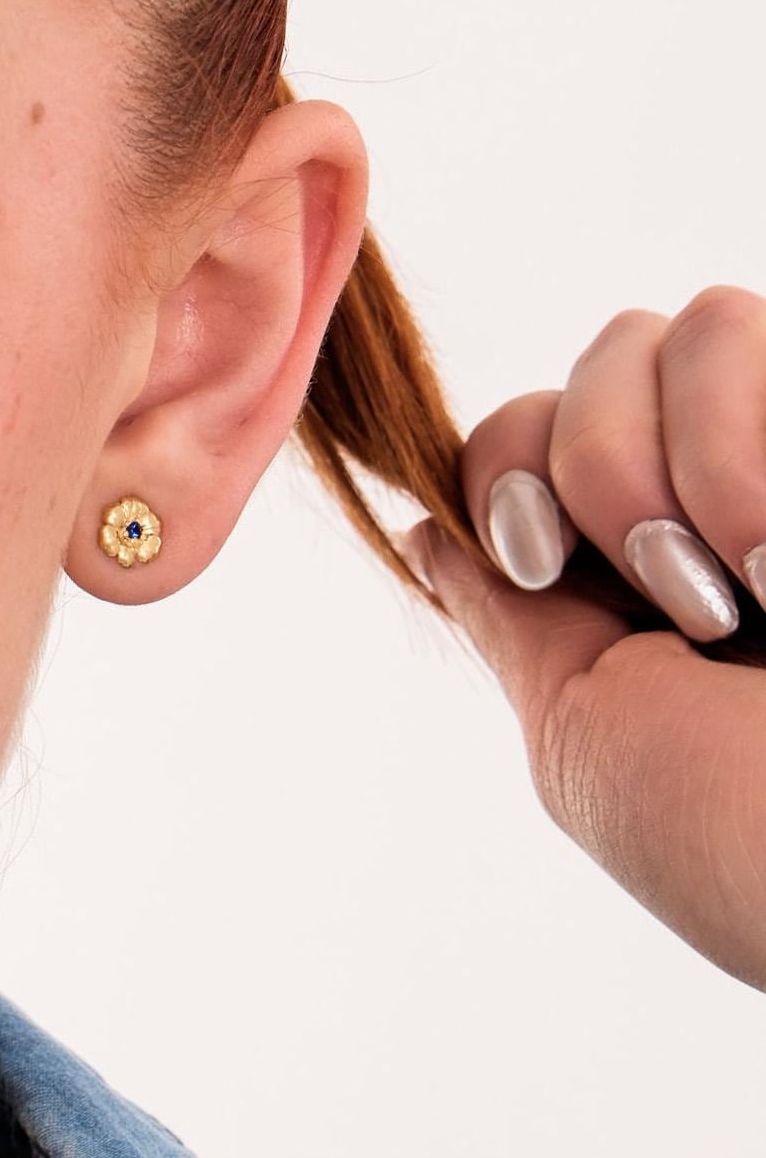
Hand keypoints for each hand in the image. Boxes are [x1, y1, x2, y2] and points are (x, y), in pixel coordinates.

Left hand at [397, 285, 765, 992]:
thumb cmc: (733, 836)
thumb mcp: (586, 731)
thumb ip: (514, 619)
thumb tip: (426, 528)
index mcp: (642, 569)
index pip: (530, 427)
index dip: (506, 467)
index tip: (534, 562)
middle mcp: (734, 491)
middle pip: (606, 356)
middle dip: (601, 467)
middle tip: (675, 598)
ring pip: (702, 322)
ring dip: (696, 462)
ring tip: (757, 591)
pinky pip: (764, 321)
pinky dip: (751, 445)